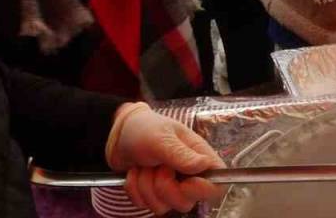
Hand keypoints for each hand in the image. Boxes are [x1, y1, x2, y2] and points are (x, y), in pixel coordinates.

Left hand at [107, 104, 225, 214]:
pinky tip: (135, 172)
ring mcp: (171, 188)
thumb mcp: (161, 138)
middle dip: (164, 187)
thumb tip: (204, 165)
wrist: (119, 134)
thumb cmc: (145, 129)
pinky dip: (135, 189)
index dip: (203, 189)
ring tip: (144, 165)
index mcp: (199, 157)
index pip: (216, 184)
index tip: (184, 182)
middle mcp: (189, 176)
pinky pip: (145, 205)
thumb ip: (181, 154)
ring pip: (163, 206)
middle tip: (156, 165)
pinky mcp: (154, 195)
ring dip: (146, 185)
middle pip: (187, 202)